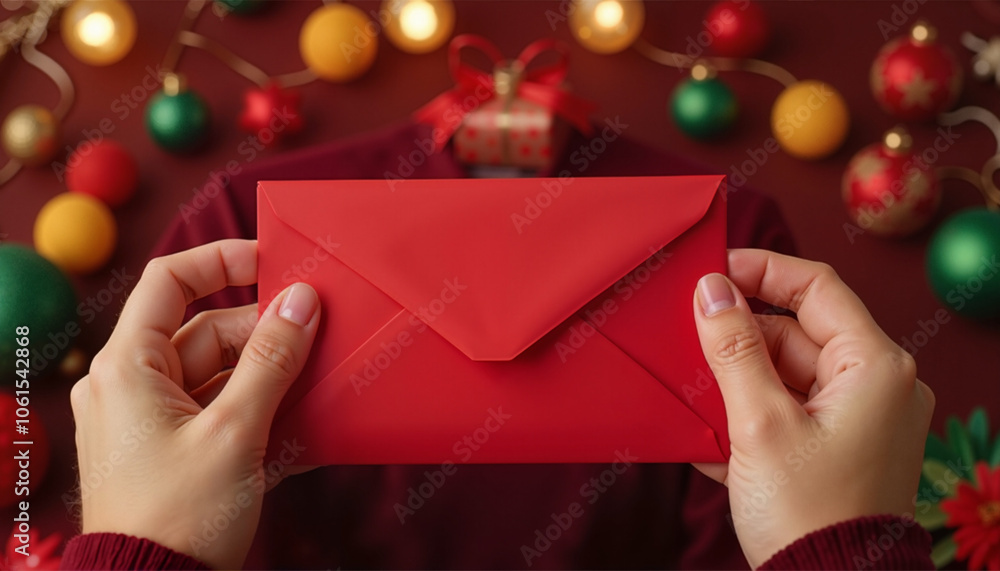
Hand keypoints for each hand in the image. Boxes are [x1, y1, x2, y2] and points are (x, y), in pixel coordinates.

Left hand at [70, 240, 319, 568]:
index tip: (275, 261)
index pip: (169, 281)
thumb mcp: (235, 431)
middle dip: (266, 331)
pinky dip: (258, 409)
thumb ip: (272, 361)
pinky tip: (303, 420)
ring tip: (320, 380)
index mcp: (128, 367)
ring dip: (270, 374)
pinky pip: (220, 410)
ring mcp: (151, 420)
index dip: (223, 260)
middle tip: (321, 332)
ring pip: (219, 372)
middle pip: (207, 330)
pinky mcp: (172, 450)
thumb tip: (302, 300)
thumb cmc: (180, 516)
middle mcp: (131, 385)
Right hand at [691, 249, 934, 567]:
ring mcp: (860, 418)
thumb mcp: (759, 423)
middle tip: (688, 341)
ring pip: (787, 372)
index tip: (711, 271)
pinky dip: (750, 412)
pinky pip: (789, 408)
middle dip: (739, 338)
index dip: (760, 271)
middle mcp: (877, 386)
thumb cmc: (807, 515)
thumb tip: (712, 290)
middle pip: (796, 332)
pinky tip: (713, 434)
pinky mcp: (840, 447)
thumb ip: (733, 349)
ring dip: (737, 380)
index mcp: (875, 367)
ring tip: (696, 396)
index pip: (816, 287)